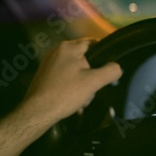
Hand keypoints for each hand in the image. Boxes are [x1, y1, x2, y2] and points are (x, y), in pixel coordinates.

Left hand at [0, 38, 121, 155]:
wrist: (37, 112)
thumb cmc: (65, 94)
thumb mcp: (93, 82)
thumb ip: (110, 72)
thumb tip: (117, 67)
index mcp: (68, 48)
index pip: (93, 43)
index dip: (104, 55)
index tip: (108, 68)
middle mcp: (57, 51)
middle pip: (84, 59)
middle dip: (91, 76)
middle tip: (92, 90)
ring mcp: (49, 63)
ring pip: (75, 71)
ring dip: (82, 85)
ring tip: (81, 100)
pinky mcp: (44, 75)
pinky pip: (65, 78)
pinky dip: (71, 88)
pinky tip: (73, 102)